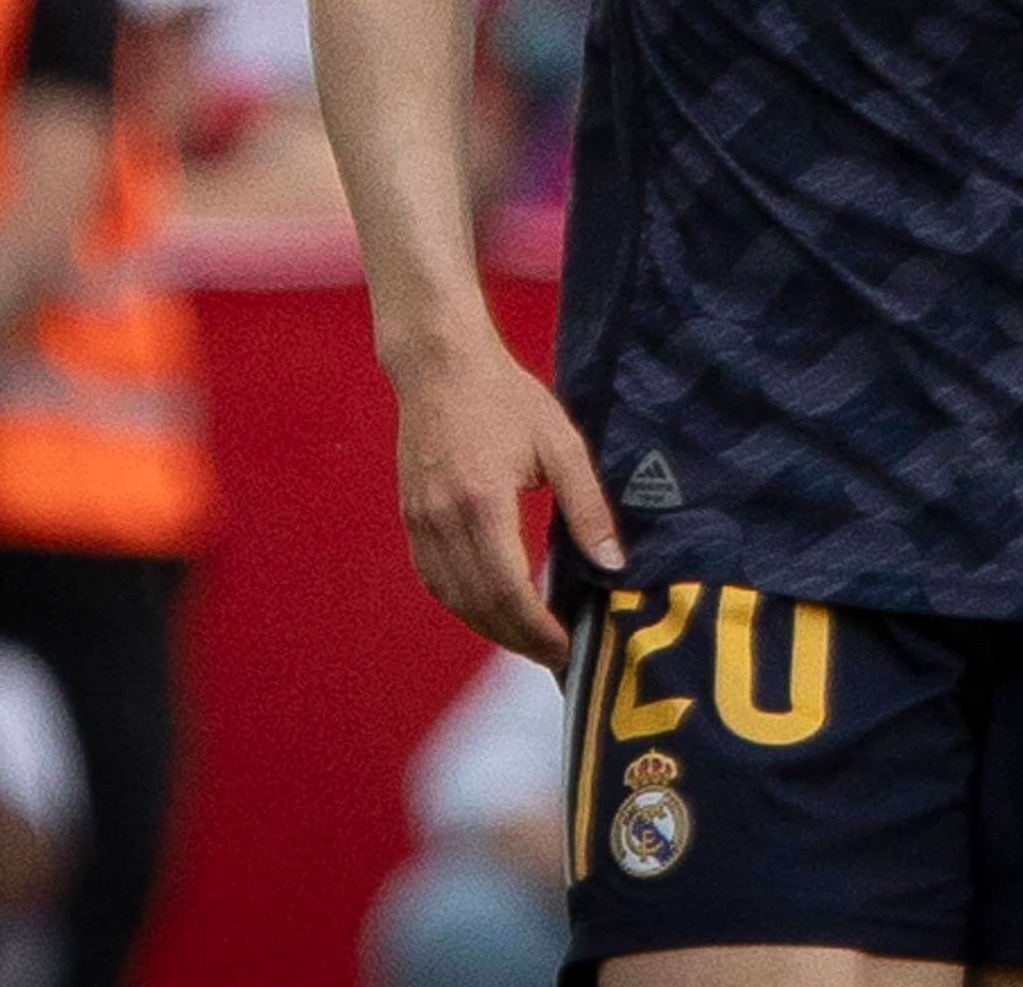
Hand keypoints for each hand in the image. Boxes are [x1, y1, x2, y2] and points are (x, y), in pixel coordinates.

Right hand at [389, 340, 621, 666]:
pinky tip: (490, 609)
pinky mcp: (410, 517)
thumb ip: (588, 507)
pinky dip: (463, 604)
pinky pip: (434, 579)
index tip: (567, 648)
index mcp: (483, 503)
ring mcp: (421, 521)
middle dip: (518, 639)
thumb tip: (612, 564)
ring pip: (452, 598)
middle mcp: (444, 520)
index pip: (508, 589)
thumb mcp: (561, 445)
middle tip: (554, 656)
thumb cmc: (507, 398)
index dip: (537, 629)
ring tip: (529, 641)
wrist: (441, 367)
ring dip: (489, 628)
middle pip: (478, 604)